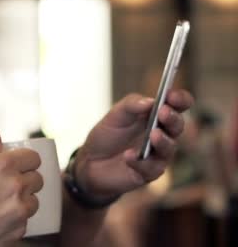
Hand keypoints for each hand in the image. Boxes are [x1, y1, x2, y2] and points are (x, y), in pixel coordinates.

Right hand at [0, 132, 42, 246]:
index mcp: (3, 165)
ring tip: (2, 205)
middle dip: (27, 181)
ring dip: (23, 202)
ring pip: (34, 201)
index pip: (33, 158)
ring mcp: (20, 209)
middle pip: (38, 179)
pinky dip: (15, 220)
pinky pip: (25, 220)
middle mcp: (15, 185)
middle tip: (10, 186)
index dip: (28, 161)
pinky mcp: (20, 230)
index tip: (24, 166)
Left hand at [74, 89, 193, 199]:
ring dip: (162, 141)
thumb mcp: (115, 115)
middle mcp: (162, 134)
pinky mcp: (148, 173)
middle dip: (173, 119)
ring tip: (153, 134)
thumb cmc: (107, 135)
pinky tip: (128, 156)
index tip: (172, 96)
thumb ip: (131, 105)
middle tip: (163, 113)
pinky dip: (139, 161)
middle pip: (178, 126)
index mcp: (156, 115)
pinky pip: (150, 168)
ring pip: (169, 148)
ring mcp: (157, 155)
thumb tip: (150, 101)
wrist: (90, 161)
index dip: (180, 99)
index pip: (178, 105)